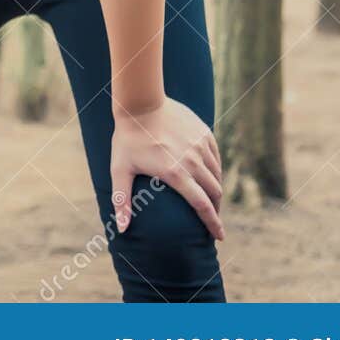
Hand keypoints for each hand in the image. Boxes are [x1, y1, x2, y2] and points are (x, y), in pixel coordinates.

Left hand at [110, 96, 224, 240]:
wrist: (140, 102)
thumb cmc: (127, 138)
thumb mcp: (120, 169)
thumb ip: (122, 200)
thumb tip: (123, 229)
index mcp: (175, 174)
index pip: (202, 206)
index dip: (213, 224)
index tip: (219, 237)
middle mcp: (192, 161)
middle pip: (214, 193)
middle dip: (216, 209)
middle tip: (212, 219)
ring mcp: (200, 147)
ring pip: (217, 175)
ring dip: (216, 190)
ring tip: (210, 199)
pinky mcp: (204, 134)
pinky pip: (215, 157)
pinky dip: (215, 170)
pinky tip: (209, 175)